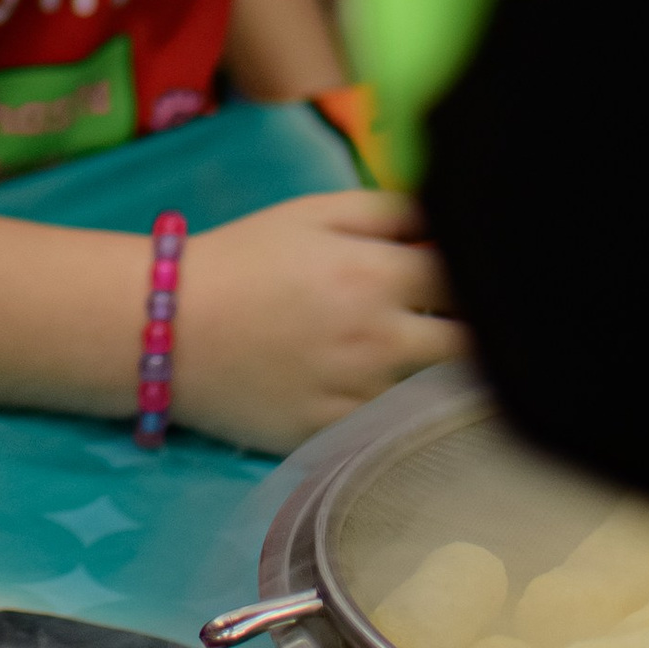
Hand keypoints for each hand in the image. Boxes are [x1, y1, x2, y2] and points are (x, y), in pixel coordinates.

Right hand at [177, 190, 465, 452]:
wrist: (168, 328)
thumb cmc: (243, 258)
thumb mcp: (312, 213)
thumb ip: (389, 210)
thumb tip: (450, 222)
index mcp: (376, 275)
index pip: (470, 280)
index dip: (480, 276)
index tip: (474, 276)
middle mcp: (380, 339)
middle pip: (472, 346)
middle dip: (473, 330)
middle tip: (453, 320)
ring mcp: (362, 395)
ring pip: (439, 391)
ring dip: (439, 372)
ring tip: (416, 354)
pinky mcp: (341, 437)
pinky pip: (398, 428)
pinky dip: (404, 411)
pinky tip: (382, 391)